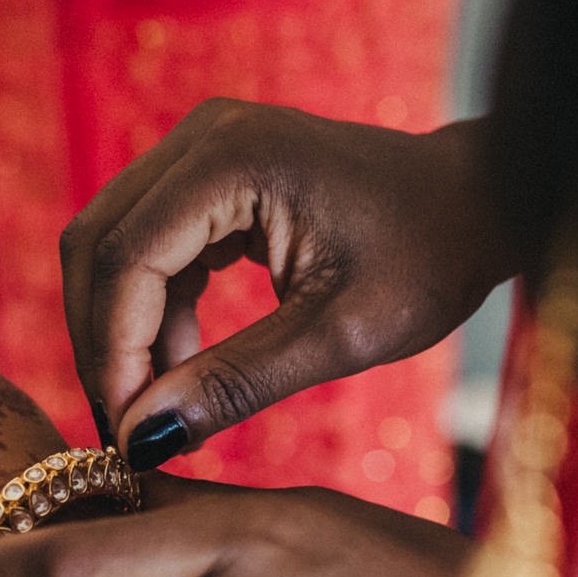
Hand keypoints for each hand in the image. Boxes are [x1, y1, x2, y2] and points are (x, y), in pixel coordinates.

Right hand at [61, 101, 508, 467]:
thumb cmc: (430, 258)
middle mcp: (204, 137)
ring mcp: (201, 148)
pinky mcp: (207, 173)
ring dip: (122, 328)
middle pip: (99, 244)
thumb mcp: (339, 336)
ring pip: (112, 245)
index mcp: (235, 158)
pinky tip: (182, 366)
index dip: (113, 349)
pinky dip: (150, 310)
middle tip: (127, 425)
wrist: (479, 202)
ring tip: (157, 405)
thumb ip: (234, 383)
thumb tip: (144, 439)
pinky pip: (145, 244)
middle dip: (103, 341)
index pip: (127, 257)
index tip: (126, 429)